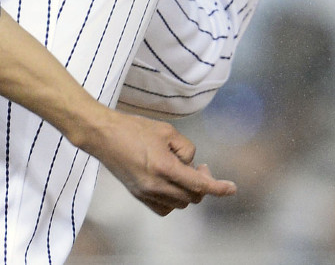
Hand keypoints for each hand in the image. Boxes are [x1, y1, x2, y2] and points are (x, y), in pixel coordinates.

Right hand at [78, 109, 235, 215]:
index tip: (231, 188)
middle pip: (192, 197)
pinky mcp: (138, 195)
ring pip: (179, 204)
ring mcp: (146, 193)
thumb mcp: (166, 130)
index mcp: (165, 167)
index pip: (199, 185)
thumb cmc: (132, 128)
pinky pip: (164, 207)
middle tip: (201, 167)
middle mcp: (156, 185)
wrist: (103, 135)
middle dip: (202, 184)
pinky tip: (171, 184)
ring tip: (183, 172)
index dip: (219, 188)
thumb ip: (185, 148)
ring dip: (188, 191)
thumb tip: (191, 163)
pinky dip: (174, 199)